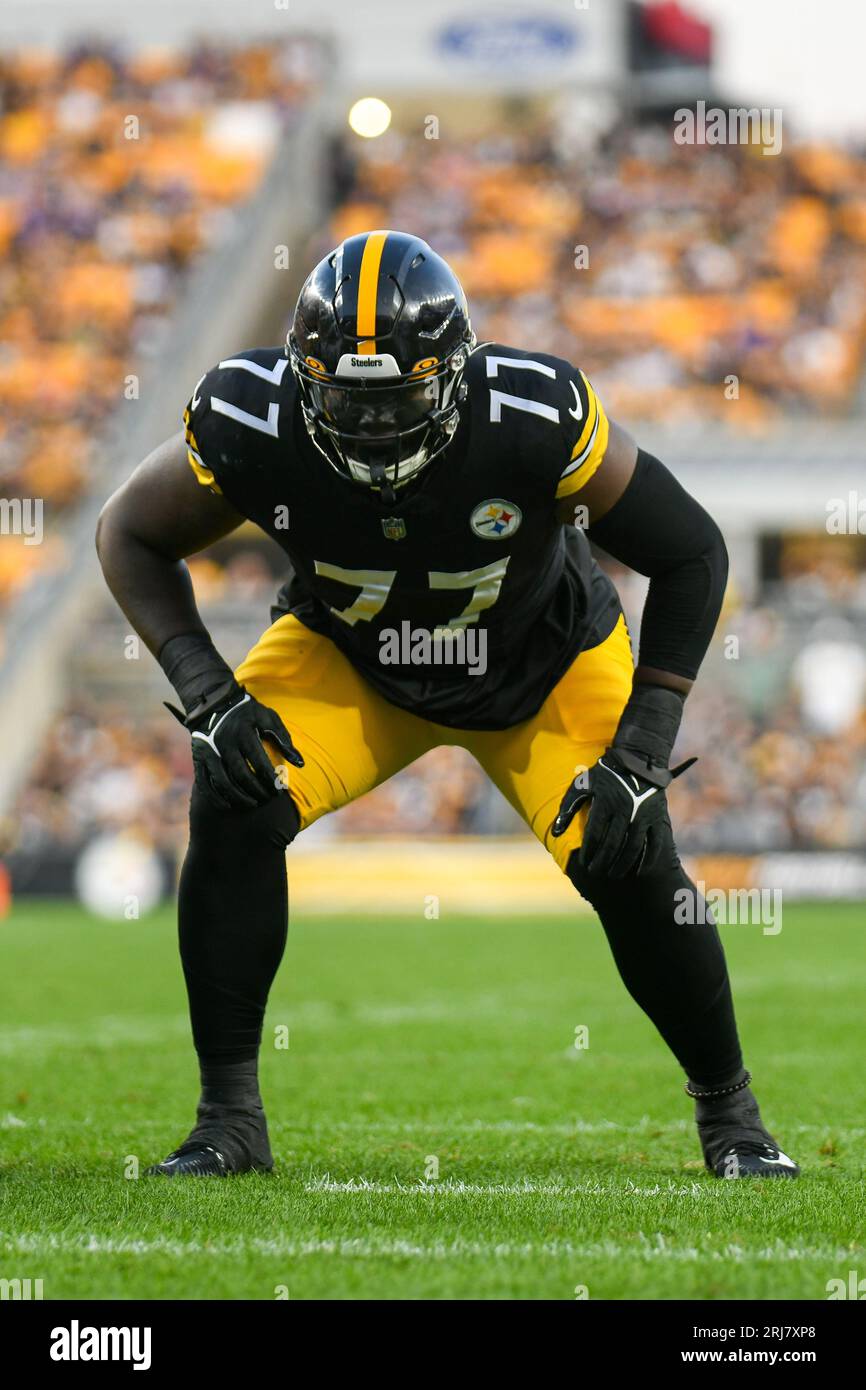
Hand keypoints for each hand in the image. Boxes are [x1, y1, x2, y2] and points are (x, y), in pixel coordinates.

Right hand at [187, 687, 303, 810]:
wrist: (213, 703)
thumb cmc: (246, 712)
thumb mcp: (268, 717)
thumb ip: (284, 739)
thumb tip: (300, 763)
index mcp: (243, 732)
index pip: (259, 761)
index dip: (270, 778)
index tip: (280, 789)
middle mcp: (224, 743)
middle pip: (242, 774)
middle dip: (258, 790)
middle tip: (269, 798)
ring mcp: (209, 752)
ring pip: (223, 782)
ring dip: (239, 797)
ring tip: (254, 803)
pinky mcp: (199, 759)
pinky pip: (204, 783)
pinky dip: (216, 798)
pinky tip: (229, 805)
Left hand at [551, 747, 692, 877]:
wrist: (639, 760)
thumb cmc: (606, 773)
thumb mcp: (583, 785)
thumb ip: (567, 808)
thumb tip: (554, 833)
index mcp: (605, 803)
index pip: (594, 834)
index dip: (588, 852)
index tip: (583, 863)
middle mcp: (625, 811)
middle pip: (612, 844)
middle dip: (602, 862)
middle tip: (595, 873)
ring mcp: (643, 816)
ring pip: (632, 847)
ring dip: (622, 864)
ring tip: (613, 875)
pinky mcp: (657, 818)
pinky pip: (654, 844)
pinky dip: (647, 859)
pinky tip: (638, 871)